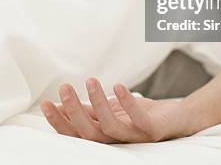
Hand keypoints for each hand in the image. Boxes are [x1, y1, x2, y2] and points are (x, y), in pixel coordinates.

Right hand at [40, 78, 192, 142]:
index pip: (75, 132)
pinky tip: (117, 86)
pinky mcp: (151, 131)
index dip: (59, 121)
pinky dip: (127, 103)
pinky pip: (138, 120)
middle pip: (88, 133)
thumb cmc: (139, 115)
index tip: (44, 103)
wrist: (176, 119)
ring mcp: (134, 137)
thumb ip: (89, 111)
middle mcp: (115, 141)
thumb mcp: (110, 111)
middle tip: (64, 88)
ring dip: (98, 104)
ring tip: (89, 81)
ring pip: (110, 127)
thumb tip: (62, 105)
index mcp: (102, 135)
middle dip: (73, 111)